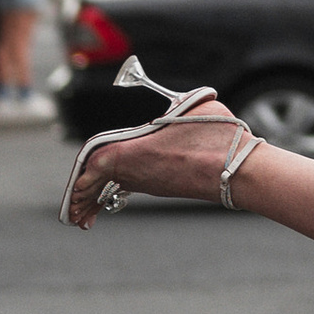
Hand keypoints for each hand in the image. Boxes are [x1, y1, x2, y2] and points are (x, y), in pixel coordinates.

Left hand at [63, 96, 246, 228]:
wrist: (240, 172)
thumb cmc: (219, 139)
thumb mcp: (193, 105)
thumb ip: (174, 101)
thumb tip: (172, 101)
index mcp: (135, 153)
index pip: (96, 163)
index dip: (83, 174)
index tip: (75, 183)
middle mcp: (139, 174)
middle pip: (101, 185)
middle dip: (83, 196)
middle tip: (73, 211)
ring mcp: (154, 184)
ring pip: (117, 189)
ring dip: (99, 197)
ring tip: (84, 213)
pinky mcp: (167, 188)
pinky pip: (133, 190)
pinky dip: (118, 196)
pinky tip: (114, 199)